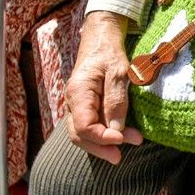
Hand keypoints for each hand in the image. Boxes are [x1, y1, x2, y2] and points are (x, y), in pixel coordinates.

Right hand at [64, 11, 143, 162]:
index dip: (101, 137)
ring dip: (100, 145)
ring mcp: (77, 104)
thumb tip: (115, 130)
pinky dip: (100, 135)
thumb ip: (116, 101)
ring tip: (120, 153)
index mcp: (78, 92)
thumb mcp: (119, 72)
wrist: (101, 37)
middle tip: (119, 157)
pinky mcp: (85, 105)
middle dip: (99, 148)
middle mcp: (73, 101)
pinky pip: (88, 125)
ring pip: (81, 133)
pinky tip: (116, 140)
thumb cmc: (110, 52)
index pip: (83, 125)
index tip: (121, 140)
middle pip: (78, 135)